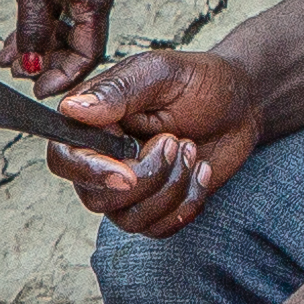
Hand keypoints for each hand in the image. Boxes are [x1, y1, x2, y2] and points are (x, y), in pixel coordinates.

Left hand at [0, 0, 115, 88]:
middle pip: (76, 46)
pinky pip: (52, 14)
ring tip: (8, 62)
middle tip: (17, 75)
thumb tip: (34, 64)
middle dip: (47, 64)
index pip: (89, 53)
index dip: (64, 76)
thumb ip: (32, 26)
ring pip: (61, 31)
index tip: (38, 91)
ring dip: (36, 49)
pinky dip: (33, 29)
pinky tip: (10, 43)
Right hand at [44, 48, 264, 239]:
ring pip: (129, 219)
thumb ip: (117, 91)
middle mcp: (101, 158)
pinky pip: (157, 229)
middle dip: (147, 178)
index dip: (89, 173)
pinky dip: (187, 204)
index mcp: (92, 121)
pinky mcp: (154, 206)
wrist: (241, 105)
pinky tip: (201, 172)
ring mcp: (127, 187)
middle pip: (96, 198)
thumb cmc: (200, 82)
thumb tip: (71, 108)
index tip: (127, 173)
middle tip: (177, 140)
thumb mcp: (161, 73)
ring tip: (191, 150)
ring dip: (171, 189)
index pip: (63, 159)